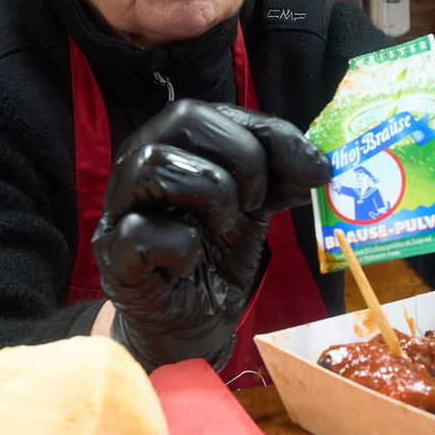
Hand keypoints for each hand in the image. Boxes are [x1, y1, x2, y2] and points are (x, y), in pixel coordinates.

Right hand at [93, 100, 329, 369]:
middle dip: (243, 158)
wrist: (193, 323)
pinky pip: (142, 233)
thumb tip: (319, 164)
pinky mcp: (114, 259)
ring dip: (213, 194)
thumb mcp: (256, 207)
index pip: (215, 111)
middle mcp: (138, 165)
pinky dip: (181, 247)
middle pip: (184, 119)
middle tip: (258, 200)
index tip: (314, 169)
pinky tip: (192, 261)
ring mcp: (119, 211)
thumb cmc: (216, 256)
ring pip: (156, 166)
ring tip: (226, 226)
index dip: (270, 133)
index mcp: (173, 145)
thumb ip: (279, 176)